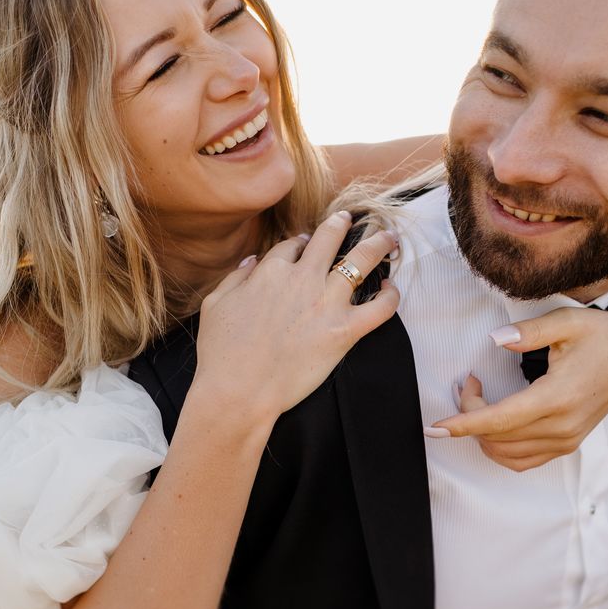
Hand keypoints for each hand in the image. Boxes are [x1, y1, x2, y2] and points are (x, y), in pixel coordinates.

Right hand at [191, 213, 398, 428]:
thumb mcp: (216, 303)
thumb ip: (236, 276)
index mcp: (271, 270)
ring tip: (389, 237)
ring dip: (378, 244)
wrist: (239, 390)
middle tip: (351, 218)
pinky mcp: (345, 331)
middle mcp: (303, 279)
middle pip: (330, 237)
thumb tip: (253, 260)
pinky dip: (390, 296)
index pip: (293, 244)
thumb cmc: (221, 352)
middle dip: (342, 223)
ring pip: (362, 260)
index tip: (305, 244)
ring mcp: (326, 303)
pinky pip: (380, 309)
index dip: (301, 242)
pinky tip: (391, 288)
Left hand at [424, 306, 607, 471]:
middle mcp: (561, 426)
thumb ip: (528, 332)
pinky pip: (523, 461)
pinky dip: (500, 448)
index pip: (499, 420)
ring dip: (482, 434)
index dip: (463, 424)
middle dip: (469, 415)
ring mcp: (566, 440)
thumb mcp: (565, 322)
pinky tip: (493, 426)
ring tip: (479, 401)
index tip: (434, 427)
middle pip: (497, 437)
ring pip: (507, 454)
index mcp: (557, 397)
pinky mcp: (567, 444)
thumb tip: (495, 339)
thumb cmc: (600, 335)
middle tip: (468, 383)